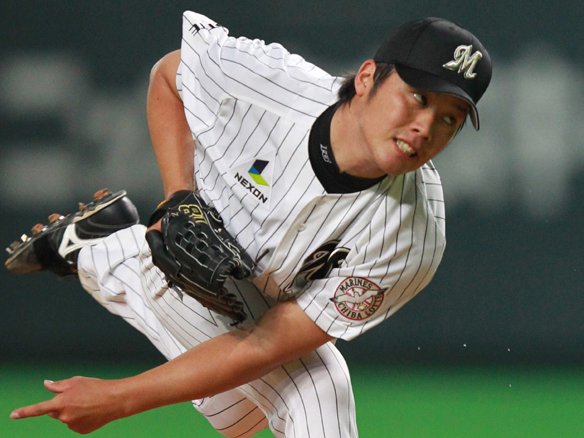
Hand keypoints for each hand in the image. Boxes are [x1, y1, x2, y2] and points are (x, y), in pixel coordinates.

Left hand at [11, 376, 125, 433]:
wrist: (115, 400)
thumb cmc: (97, 387)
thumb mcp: (77, 381)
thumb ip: (58, 385)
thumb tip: (46, 384)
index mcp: (61, 402)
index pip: (38, 409)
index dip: (24, 412)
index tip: (12, 415)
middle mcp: (64, 416)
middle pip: (54, 412)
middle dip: (61, 405)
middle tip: (78, 397)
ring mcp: (72, 426)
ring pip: (65, 418)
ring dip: (72, 412)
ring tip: (89, 404)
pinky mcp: (80, 431)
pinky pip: (75, 425)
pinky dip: (80, 419)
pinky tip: (91, 412)